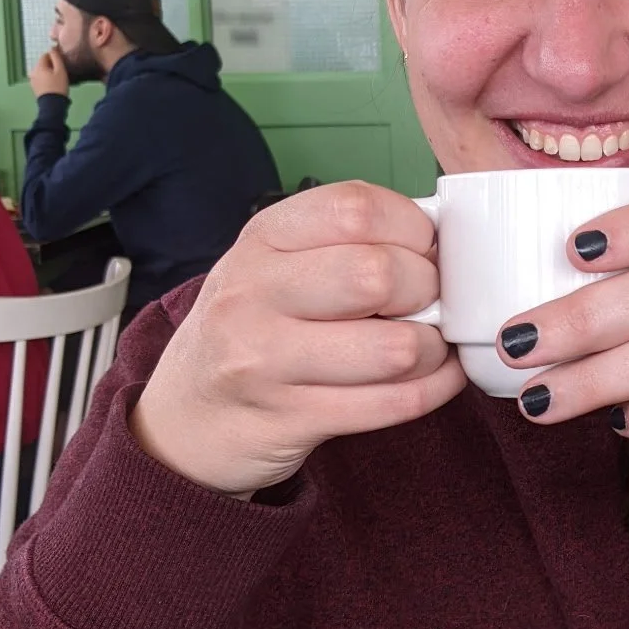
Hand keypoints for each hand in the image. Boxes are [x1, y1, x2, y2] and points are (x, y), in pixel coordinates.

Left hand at [30, 47, 69, 97]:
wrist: (52, 104)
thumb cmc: (58, 86)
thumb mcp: (60, 70)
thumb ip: (56, 57)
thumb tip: (53, 47)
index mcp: (39, 66)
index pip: (45, 55)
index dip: (54, 57)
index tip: (62, 63)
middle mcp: (33, 72)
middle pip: (43, 64)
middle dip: (52, 65)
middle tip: (61, 72)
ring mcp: (32, 80)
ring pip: (42, 71)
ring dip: (49, 72)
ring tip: (58, 79)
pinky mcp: (34, 88)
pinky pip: (41, 79)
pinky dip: (46, 79)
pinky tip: (53, 85)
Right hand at [130, 183, 464, 495]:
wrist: (186, 419)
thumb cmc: (252, 331)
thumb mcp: (276, 266)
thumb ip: (345, 243)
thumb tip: (442, 242)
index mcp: (262, 240)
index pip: (355, 209)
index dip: (414, 228)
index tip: (428, 249)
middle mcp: (254, 294)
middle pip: (377, 274)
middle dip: (429, 289)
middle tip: (430, 302)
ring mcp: (264, 361)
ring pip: (394, 348)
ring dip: (433, 348)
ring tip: (428, 345)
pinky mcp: (289, 419)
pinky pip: (392, 404)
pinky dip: (433, 389)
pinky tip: (435, 378)